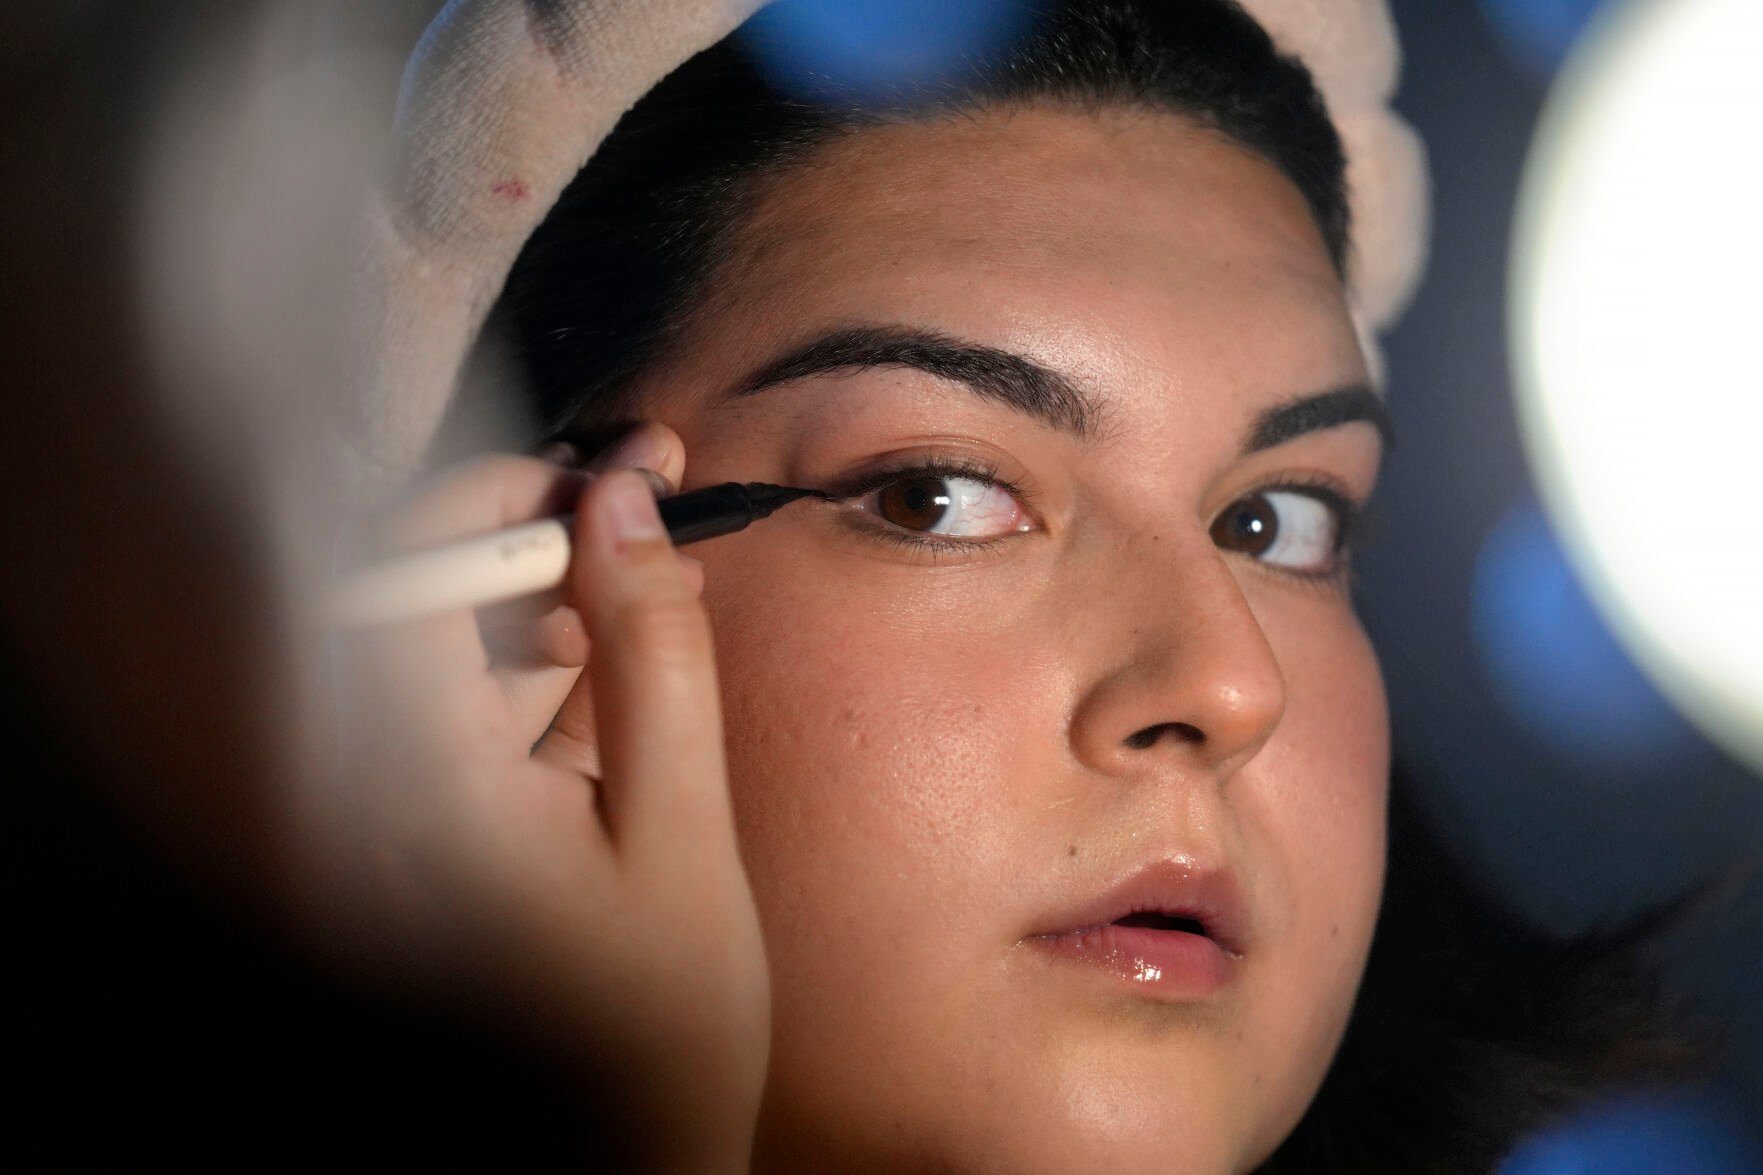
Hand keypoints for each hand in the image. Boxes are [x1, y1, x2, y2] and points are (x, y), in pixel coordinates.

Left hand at [316, 424, 767, 1171]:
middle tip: (641, 522)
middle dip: (532, 556)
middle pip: (415, 612)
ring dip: (541, 620)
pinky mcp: (411, 840)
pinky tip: (604, 703)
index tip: (595, 478)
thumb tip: (630, 505)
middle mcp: (368, 808)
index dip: (492, 504)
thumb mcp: (682, 830)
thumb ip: (652, 655)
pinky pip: (452, 718)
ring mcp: (382, 827)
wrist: (625, 1161)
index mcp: (418, 802)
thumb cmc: (662, 1029)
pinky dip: (531, 684)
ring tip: (643, 624)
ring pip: (439, 659)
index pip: (401, 587)